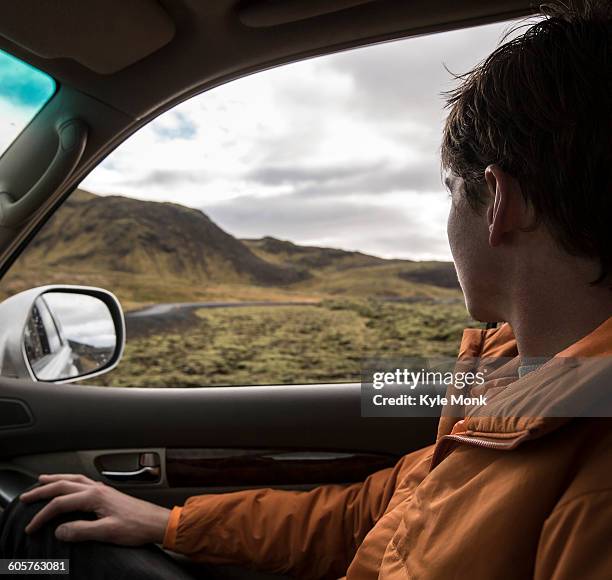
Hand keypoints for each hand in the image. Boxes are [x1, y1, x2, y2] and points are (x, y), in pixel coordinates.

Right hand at [19, 473, 170, 544]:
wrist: (156, 522)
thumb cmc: (136, 526)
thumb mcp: (107, 532)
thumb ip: (82, 530)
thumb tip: (59, 530)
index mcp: (95, 496)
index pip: (60, 503)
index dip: (42, 515)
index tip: (30, 527)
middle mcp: (98, 489)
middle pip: (64, 484)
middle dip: (43, 490)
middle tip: (26, 496)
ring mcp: (104, 489)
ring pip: (74, 479)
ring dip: (57, 479)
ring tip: (43, 480)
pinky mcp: (108, 494)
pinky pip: (84, 482)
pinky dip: (71, 481)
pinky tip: (71, 485)